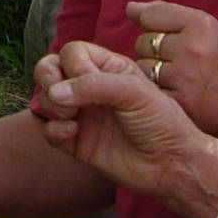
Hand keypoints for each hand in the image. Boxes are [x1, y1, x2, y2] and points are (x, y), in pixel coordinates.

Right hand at [37, 41, 209, 199]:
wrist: (172, 164)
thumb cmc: (162, 121)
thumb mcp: (133, 92)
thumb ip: (93, 85)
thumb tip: (54, 91)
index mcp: (107, 68)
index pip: (72, 53)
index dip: (72, 64)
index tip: (86, 81)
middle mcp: (90, 88)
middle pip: (50, 70)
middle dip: (47, 77)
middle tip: (58, 94)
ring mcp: (82, 115)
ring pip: (45, 99)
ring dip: (50, 105)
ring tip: (71, 116)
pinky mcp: (77, 142)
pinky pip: (49, 130)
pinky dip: (53, 130)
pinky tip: (72, 133)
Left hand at [125, 0, 217, 149]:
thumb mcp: (205, 29)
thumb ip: (166, 14)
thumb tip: (130, 8)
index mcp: (199, 24)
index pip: (150, 16)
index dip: (154, 28)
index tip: (169, 38)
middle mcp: (192, 48)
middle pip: (142, 42)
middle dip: (153, 52)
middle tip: (178, 63)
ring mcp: (185, 76)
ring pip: (142, 67)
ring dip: (152, 74)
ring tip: (177, 78)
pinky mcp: (180, 102)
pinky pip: (148, 90)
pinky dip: (156, 93)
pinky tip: (175, 94)